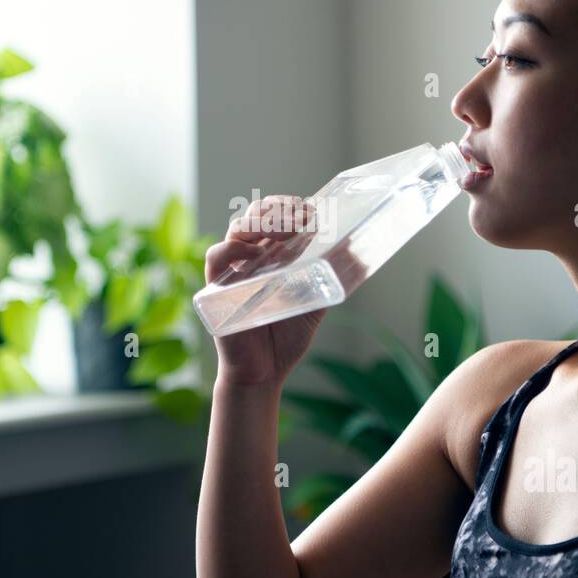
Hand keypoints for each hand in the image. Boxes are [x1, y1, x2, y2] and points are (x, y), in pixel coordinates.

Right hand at [202, 195, 327, 387]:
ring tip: (287, 229)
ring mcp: (232, 270)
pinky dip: (234, 248)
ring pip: (237, 228)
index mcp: (270, 254)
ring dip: (262, 222)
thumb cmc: (286, 336)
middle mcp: (249, 256)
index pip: (273, 214)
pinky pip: (216, 256)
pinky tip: (256, 252)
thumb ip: (332, 276)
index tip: (310, 208)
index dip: (288, 205)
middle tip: (302, 216)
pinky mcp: (216, 288)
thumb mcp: (316, 299)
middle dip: (278, 208)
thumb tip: (361, 254)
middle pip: (255, 214)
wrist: (265, 372)